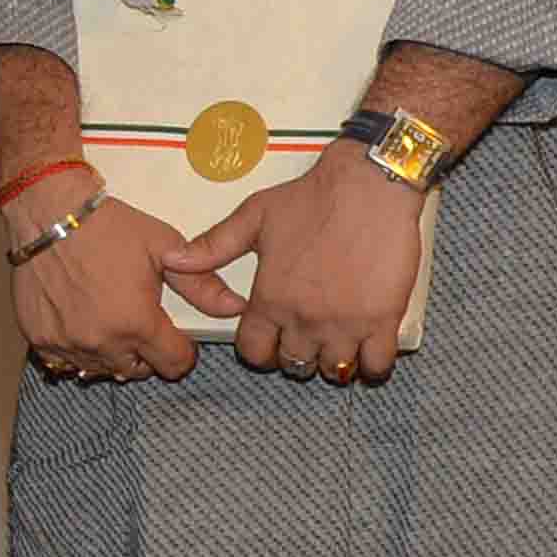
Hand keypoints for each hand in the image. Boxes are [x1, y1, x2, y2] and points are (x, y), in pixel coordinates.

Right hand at [5, 170, 201, 383]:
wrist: (48, 213)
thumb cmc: (104, 227)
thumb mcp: (163, 248)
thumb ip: (201, 285)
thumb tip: (234, 306)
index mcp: (137, 323)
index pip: (173, 364)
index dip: (181, 351)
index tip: (176, 338)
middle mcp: (101, 342)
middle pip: (136, 372)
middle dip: (146, 354)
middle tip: (140, 324)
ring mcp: (67, 344)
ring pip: (100, 369)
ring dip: (111, 354)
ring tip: (110, 322)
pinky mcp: (39, 338)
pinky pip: (66, 362)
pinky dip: (77, 350)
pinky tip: (81, 324)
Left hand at [167, 145, 428, 386]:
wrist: (368, 185)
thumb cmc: (310, 199)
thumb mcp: (253, 217)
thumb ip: (213, 246)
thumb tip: (174, 260)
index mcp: (270, 299)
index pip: (253, 352)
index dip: (259, 350)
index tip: (269, 339)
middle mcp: (304, 319)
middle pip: (293, 365)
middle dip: (295, 355)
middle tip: (305, 336)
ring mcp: (345, 323)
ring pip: (333, 370)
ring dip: (332, 361)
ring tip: (337, 341)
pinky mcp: (383, 320)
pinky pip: (376, 365)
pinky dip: (372, 364)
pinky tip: (369, 347)